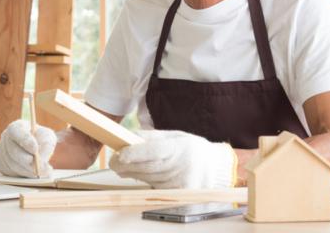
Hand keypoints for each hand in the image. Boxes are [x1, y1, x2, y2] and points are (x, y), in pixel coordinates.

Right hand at [0, 120, 56, 177]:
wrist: (35, 147)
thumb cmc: (40, 139)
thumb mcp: (47, 137)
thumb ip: (46, 144)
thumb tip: (42, 158)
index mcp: (16, 127)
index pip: (15, 131)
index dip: (25, 141)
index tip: (35, 150)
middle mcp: (6, 138)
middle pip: (13, 151)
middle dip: (28, 161)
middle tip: (40, 166)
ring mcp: (2, 152)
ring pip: (12, 164)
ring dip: (28, 170)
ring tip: (41, 171)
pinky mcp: (2, 165)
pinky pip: (11, 172)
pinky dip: (24, 174)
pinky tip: (33, 172)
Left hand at [109, 129, 235, 188]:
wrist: (215, 169)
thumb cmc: (193, 149)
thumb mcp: (175, 136)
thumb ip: (152, 137)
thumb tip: (129, 136)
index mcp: (180, 148)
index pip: (154, 151)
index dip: (134, 153)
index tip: (119, 154)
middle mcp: (181, 166)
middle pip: (146, 167)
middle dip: (126, 165)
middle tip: (114, 161)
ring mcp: (179, 182)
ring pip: (147, 178)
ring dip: (132, 172)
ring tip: (123, 166)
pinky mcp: (178, 194)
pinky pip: (154, 187)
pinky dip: (144, 180)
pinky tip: (141, 174)